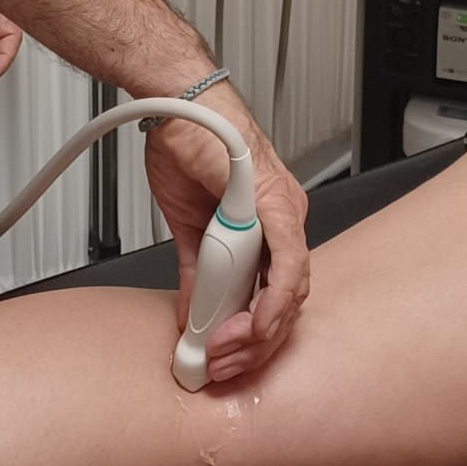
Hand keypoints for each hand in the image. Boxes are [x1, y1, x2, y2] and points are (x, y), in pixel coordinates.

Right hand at [143, 81, 308, 383]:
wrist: (175, 102)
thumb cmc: (187, 147)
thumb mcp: (188, 227)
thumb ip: (196, 273)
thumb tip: (191, 315)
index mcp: (269, 229)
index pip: (273, 297)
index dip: (250, 336)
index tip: (220, 358)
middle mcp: (284, 223)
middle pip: (286, 302)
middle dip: (252, 344)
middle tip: (218, 364)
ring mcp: (285, 212)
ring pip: (291, 290)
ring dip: (256, 330)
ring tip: (220, 348)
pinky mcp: (276, 202)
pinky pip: (288, 262)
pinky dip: (270, 301)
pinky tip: (249, 323)